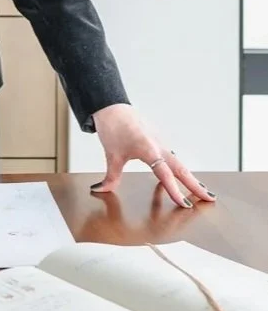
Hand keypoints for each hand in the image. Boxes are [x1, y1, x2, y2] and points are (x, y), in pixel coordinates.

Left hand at [90, 103, 216, 207]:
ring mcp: (160, 142)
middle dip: (195, 184)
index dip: (174, 190)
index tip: (184, 204)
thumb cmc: (112, 128)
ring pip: (178, 162)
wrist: (111, 107)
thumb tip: (101, 190)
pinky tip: (184, 177)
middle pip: (180, 168)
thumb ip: (111, 176)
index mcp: (148, 149)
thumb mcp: (111, 155)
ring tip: (202, 192)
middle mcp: (158, 146)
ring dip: (190, 177)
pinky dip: (180, 168)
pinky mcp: (158, 140)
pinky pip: (172, 157)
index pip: (165, 173)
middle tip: (209, 199)